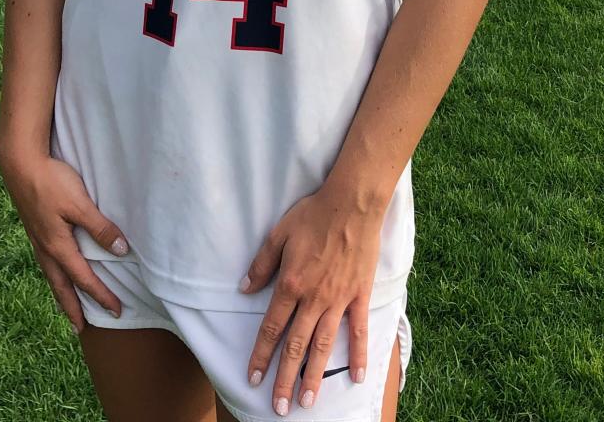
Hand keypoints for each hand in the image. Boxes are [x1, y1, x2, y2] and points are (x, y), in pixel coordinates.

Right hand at [0, 150, 129, 331]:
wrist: (19, 163)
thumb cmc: (51, 181)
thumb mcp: (80, 203)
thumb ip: (100, 228)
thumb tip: (121, 252)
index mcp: (58, 246)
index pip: (84, 278)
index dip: (101, 295)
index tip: (116, 311)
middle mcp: (45, 248)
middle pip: (61, 286)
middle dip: (72, 308)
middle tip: (80, 329)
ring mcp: (37, 239)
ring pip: (51, 275)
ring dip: (61, 293)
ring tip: (67, 307)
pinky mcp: (34, 228)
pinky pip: (46, 262)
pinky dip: (53, 275)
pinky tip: (55, 270)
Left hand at [241, 184, 383, 414]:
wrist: (352, 203)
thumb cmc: (314, 214)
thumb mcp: (279, 233)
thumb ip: (261, 264)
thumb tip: (244, 289)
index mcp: (291, 284)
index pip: (272, 328)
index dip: (261, 355)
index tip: (253, 377)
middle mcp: (314, 298)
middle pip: (296, 345)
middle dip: (285, 378)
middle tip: (279, 407)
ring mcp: (339, 300)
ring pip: (323, 345)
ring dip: (314, 375)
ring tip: (307, 402)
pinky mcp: (359, 295)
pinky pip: (358, 330)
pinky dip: (358, 354)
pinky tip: (356, 376)